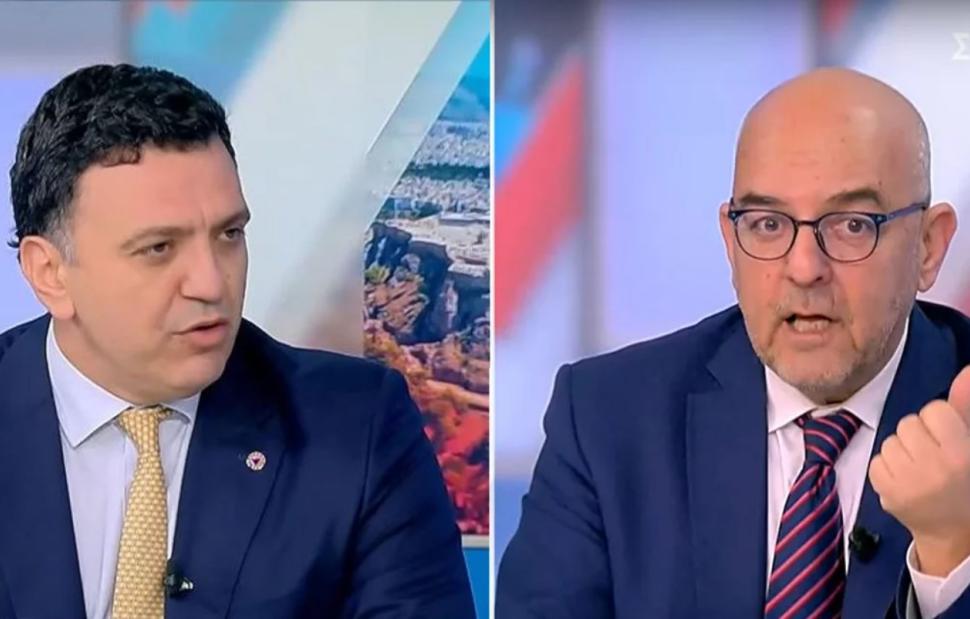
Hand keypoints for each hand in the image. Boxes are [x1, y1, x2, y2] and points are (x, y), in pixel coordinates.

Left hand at [869, 365, 969, 576]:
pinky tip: (906, 481)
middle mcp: (934, 469)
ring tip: (921, 470)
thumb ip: (965, 407)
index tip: (948, 439)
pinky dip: (888, 468)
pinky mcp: (887, 494)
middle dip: (919, 435)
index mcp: (961, 455)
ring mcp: (908, 483)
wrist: (953, 532)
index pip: (935, 410)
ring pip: (891, 441)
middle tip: (934, 457)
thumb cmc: (964, 481)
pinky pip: (877, 461)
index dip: (940, 421)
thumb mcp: (969, 443)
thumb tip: (967, 371)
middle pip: (909, 423)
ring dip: (902, 451)